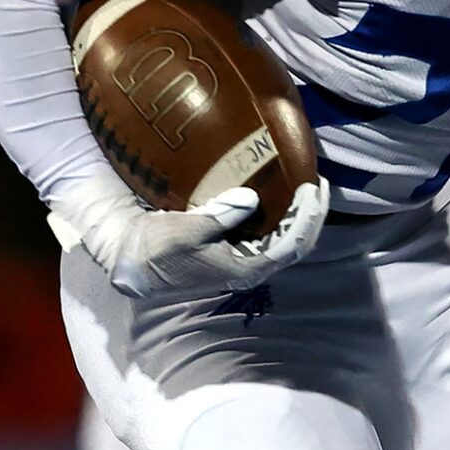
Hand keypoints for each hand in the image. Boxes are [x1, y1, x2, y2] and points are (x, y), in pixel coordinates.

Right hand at [53, 173, 329, 298]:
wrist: (133, 259)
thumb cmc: (156, 248)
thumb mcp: (183, 230)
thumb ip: (218, 216)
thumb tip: (251, 198)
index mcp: (245, 269)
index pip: (291, 245)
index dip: (307, 217)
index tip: (312, 188)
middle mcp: (249, 267)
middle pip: (294, 242)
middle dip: (309, 214)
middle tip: (317, 181)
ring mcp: (241, 259)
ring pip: (282, 237)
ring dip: (295, 213)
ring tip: (303, 184)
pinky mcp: (231, 249)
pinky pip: (265, 231)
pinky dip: (276, 212)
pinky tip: (275, 191)